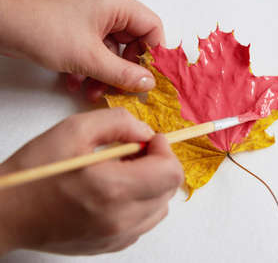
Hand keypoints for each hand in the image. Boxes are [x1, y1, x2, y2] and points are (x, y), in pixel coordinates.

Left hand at [0, 0, 164, 100]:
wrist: (1, 24)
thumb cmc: (42, 29)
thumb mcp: (90, 58)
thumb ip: (123, 74)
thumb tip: (147, 83)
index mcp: (115, 4)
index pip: (151, 27)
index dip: (154, 53)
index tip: (151, 76)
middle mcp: (106, 7)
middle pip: (132, 42)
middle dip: (126, 69)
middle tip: (122, 88)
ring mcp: (91, 17)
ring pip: (112, 50)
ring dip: (106, 74)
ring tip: (95, 92)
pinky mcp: (77, 27)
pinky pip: (95, 50)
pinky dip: (91, 68)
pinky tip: (78, 83)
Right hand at [0, 108, 183, 254]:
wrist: (9, 213)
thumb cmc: (36, 172)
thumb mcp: (74, 130)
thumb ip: (118, 122)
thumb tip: (146, 133)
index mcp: (114, 189)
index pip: (170, 173)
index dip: (165, 150)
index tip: (149, 140)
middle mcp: (121, 219)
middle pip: (169, 190)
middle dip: (159, 165)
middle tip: (134, 153)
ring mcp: (118, 237)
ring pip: (160, 207)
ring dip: (152, 185)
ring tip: (124, 172)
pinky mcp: (112, 245)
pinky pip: (144, 222)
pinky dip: (140, 204)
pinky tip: (117, 192)